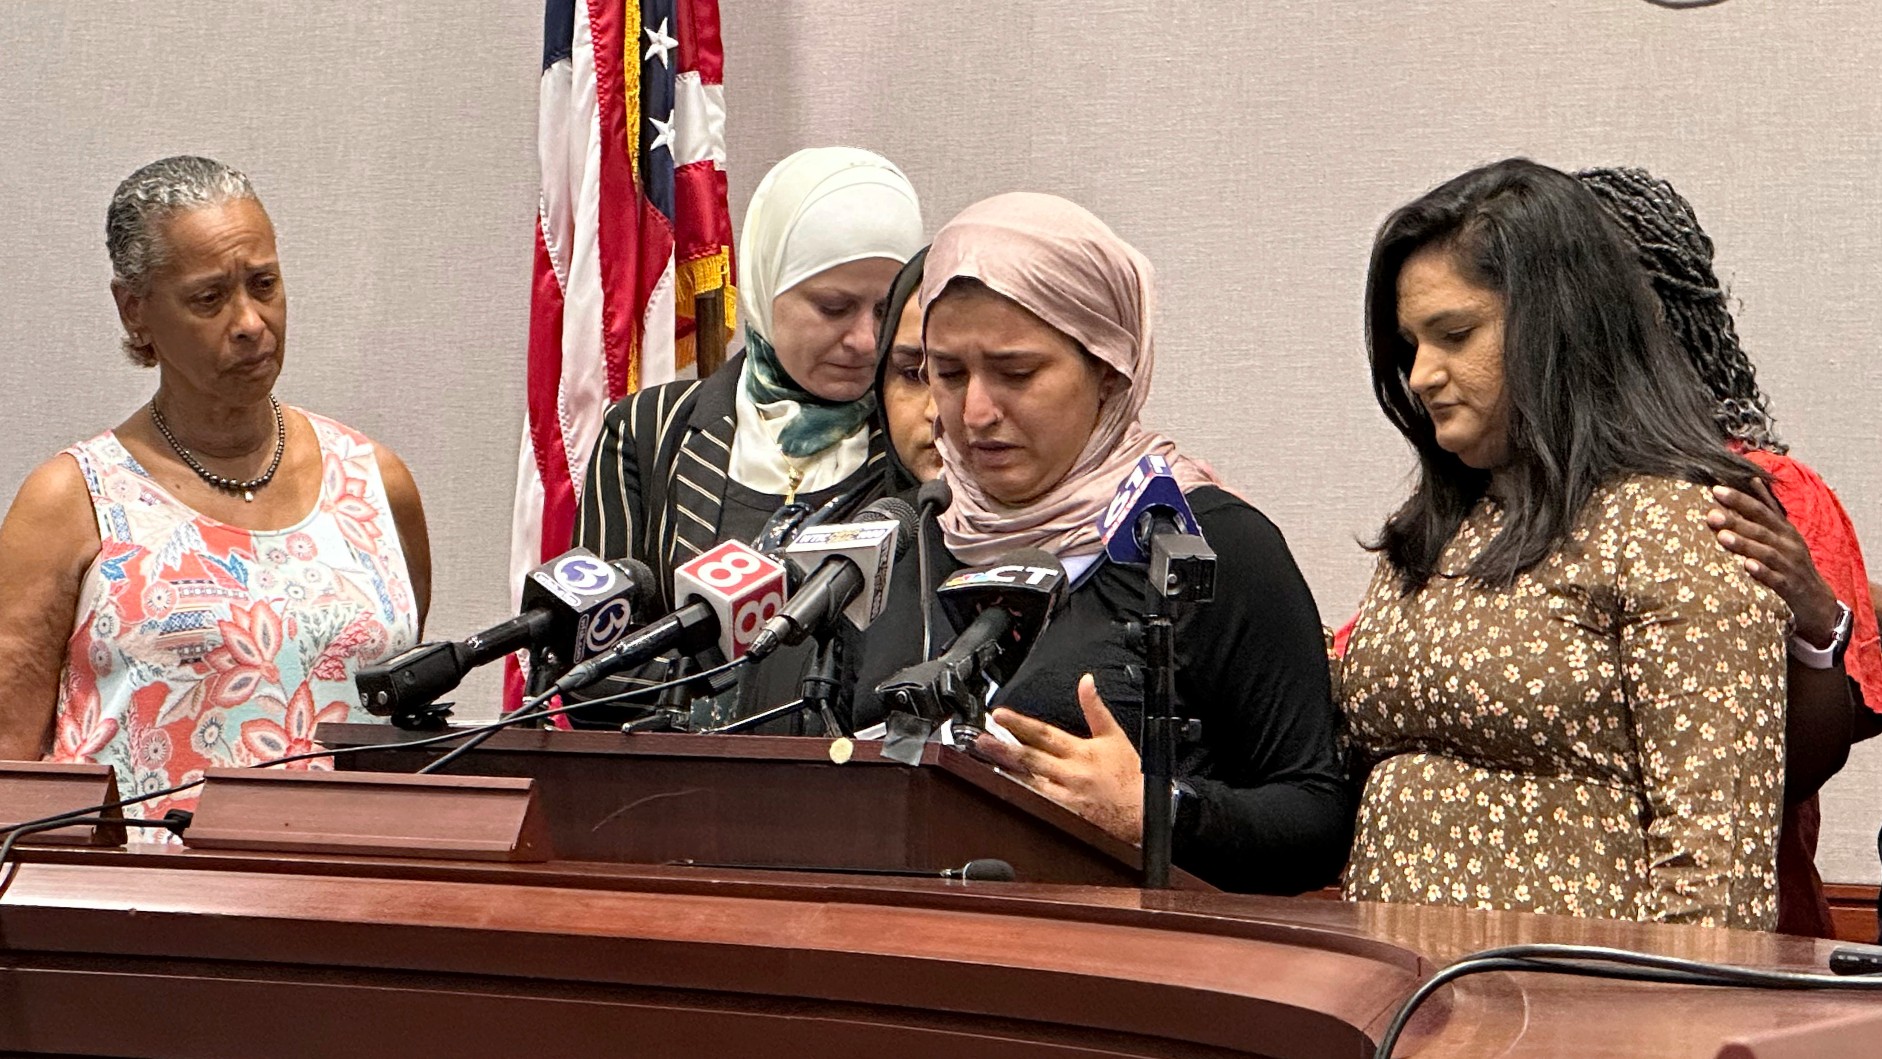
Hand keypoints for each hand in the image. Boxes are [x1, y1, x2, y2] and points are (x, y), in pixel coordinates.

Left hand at [974, 674, 1145, 844]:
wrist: (1142, 812)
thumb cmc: (1129, 775)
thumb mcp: (1114, 736)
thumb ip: (1095, 708)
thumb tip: (1086, 682)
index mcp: (1081, 751)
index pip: (1044, 733)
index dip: (1020, 724)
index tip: (999, 715)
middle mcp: (1070, 773)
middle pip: (1031, 758)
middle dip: (1004, 747)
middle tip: (982, 740)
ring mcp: (1066, 796)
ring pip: (1029, 782)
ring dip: (1006, 771)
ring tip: (985, 762)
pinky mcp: (1065, 814)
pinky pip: (1038, 803)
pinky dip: (1021, 795)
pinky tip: (1004, 789)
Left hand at [1708, 481, 1839, 645]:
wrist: (1816, 599)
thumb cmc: (1792, 562)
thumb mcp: (1783, 533)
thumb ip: (1768, 508)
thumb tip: (1753, 479)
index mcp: (1784, 530)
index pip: (1761, 510)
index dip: (1739, 499)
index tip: (1715, 490)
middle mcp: (1789, 544)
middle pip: (1761, 529)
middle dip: (1736, 520)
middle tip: (1711, 514)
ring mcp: (1790, 565)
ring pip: (1767, 552)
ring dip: (1745, 544)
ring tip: (1722, 537)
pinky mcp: (1790, 587)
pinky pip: (1775, 579)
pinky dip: (1761, 571)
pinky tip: (1746, 566)